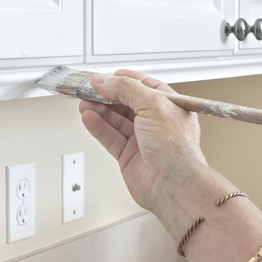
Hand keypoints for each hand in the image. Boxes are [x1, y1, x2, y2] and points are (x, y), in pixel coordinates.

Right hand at [78, 70, 208, 212]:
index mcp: (169, 106)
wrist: (173, 184)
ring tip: (84, 102)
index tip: (106, 77)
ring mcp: (142, 139)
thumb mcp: (153, 105)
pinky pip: (110, 137)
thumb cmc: (176, 149)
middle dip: (107, 95)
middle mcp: (156, 122)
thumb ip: (127, 89)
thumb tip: (106, 80)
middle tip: (89, 89)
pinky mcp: (129, 155)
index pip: (144, 86)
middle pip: (126, 102)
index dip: (124, 80)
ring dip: (99, 110)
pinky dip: (98, 126)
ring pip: (115, 120)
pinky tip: (88, 117)